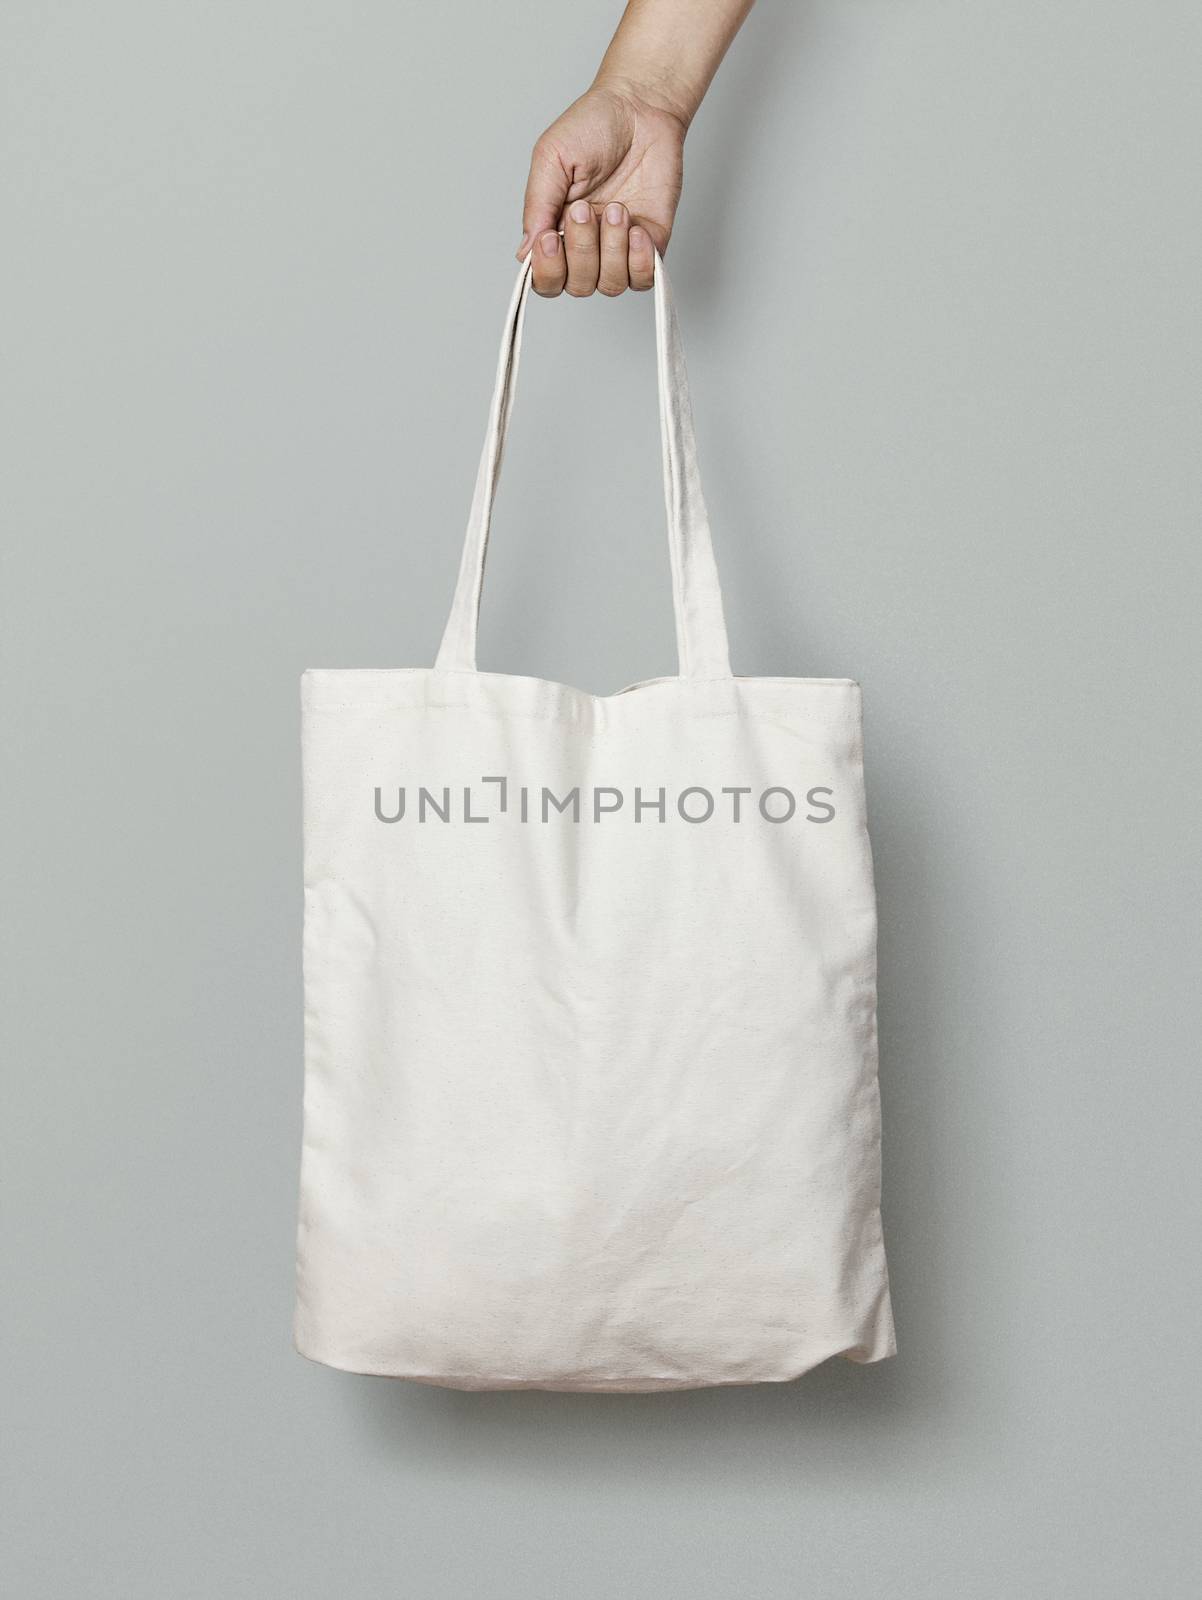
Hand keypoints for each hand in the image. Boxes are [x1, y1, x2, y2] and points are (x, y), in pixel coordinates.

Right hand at [517, 84, 685, 296]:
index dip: (547, 270)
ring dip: (612, 250)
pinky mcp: (650, 244)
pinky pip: (644, 279)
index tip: (552, 238)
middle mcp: (586, 247)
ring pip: (609, 285)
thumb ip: (537, 206)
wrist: (641, 108)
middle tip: (586, 208)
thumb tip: (526, 253)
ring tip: (618, 209)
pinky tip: (637, 228)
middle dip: (582, 251)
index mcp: (555, 230)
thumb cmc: (593, 126)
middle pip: (576, 286)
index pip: (545, 280)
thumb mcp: (551, 158)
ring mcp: (619, 249)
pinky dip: (640, 260)